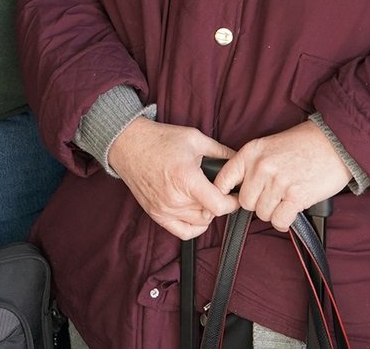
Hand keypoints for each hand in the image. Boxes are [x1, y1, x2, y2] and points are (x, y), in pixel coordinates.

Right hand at [108, 117, 239, 238]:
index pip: (218, 206)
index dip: (232, 202)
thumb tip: (239, 160)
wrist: (129, 145)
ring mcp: (164, 209)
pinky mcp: (156, 214)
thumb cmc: (160, 139)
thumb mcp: (195, 139)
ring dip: (207, 212)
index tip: (235, 194)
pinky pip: (182, 232)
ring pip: (199, 223)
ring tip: (206, 195)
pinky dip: (194, 226)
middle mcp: (175, 198)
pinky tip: (197, 212)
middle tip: (220, 189)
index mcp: (186, 179)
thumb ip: (220, 152)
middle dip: (220, 202)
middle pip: (210, 214)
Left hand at [213, 121, 351, 231]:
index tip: (228, 201)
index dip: (224, 195)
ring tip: (285, 199)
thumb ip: (251, 164)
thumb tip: (237, 187)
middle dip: (258, 203)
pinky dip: (284, 221)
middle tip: (273, 196)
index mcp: (251, 152)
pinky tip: (290, 212)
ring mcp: (278, 182)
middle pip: (245, 202)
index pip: (223, 180)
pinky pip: (279, 221)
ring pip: (262, 214)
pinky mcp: (296, 197)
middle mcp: (261, 167)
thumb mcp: (268, 146)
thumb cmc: (303, 145)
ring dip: (273, 211)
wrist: (334, 143)